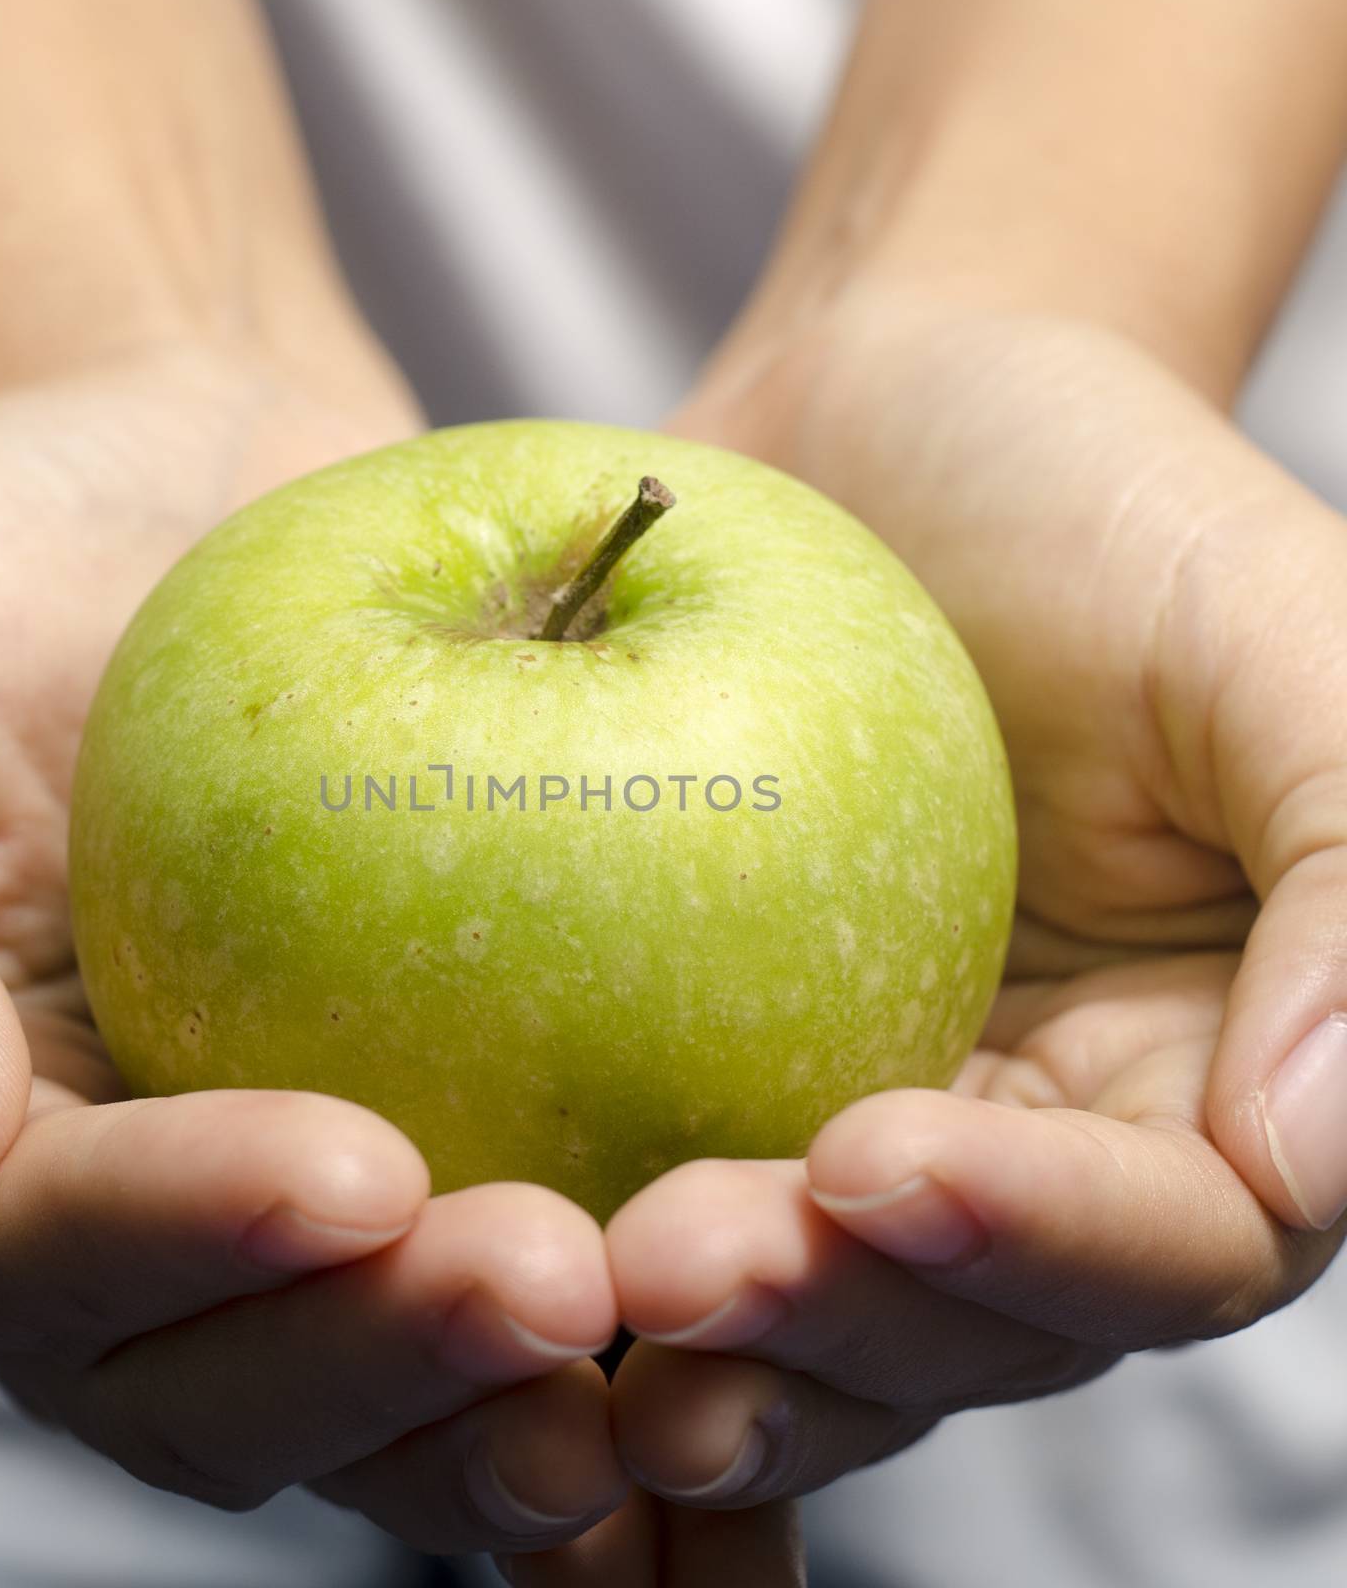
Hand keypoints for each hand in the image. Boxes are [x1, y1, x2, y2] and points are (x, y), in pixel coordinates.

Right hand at [0, 346, 627, 1552]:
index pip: (32, 1245)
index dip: (186, 1233)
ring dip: (493, 1397)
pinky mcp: (402, 1144)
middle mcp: (89, 1216)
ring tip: (643, 1342)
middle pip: (209, 1375)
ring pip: (356, 1383)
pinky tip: (714, 1317)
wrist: (173, 495)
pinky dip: (580, 1334)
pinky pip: (472, 1273)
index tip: (365, 1170)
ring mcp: (247, 1203)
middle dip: (374, 1357)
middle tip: (550, 1283)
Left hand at [593, 297, 1346, 1521]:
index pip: (1163, 1238)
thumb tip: (1305, 1160)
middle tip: (669, 1260)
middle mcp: (1045, 1135)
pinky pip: (672, 1190)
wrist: (887, 417)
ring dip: (708, 1333)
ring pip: (812, 1306)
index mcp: (1208, 1073)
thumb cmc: (1099, 498)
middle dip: (832, 1317)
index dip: (1032, 1239)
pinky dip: (596, 1256)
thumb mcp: (1280, 637)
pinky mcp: (725, 1073)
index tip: (868, 1159)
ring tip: (581, 1299)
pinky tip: (487, 1258)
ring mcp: (875, 1113)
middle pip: (964, 1319)